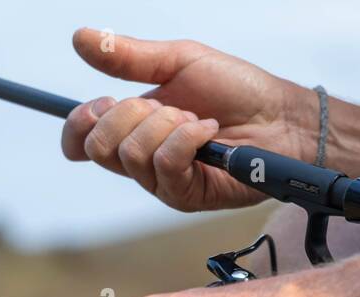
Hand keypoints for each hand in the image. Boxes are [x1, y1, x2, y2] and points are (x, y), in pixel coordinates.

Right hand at [60, 28, 318, 210]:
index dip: (79, 125)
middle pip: (100, 148)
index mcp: (133, 128)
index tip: (100, 104)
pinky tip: (208, 132)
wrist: (280, 116)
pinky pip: (166, 165)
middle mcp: (142, 160)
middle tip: (170, 107)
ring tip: (197, 120)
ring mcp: (163, 181)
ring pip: (132, 155)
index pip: (82, 142)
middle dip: (131, 115)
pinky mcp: (186, 195)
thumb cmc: (236, 90)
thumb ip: (129, 57)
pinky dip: (187, 139)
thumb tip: (81, 38)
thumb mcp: (178, 61)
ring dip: (167, 125)